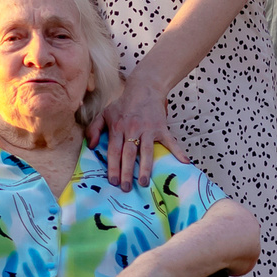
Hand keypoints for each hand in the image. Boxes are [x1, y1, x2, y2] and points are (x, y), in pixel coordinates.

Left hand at [94, 72, 170, 189]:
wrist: (144, 88)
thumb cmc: (123, 104)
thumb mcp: (104, 113)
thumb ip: (94, 129)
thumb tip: (92, 146)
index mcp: (118, 127)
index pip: (114, 150)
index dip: (113, 166)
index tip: (112, 181)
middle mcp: (132, 129)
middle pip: (129, 153)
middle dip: (127, 172)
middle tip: (126, 188)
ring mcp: (148, 129)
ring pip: (146, 151)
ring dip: (145, 168)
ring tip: (144, 183)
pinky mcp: (161, 128)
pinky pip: (170, 141)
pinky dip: (178, 151)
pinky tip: (184, 163)